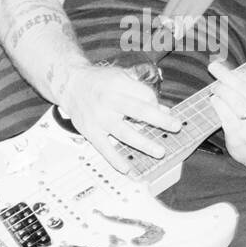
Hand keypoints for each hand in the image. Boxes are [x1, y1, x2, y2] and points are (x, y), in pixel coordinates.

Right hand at [58, 64, 181, 174]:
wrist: (70, 84)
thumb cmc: (100, 82)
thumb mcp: (121, 78)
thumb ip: (142, 93)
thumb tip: (164, 111)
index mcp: (118, 84)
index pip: (145, 96)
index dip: (157, 106)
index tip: (163, 113)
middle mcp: (109, 101)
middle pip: (138, 111)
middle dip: (159, 120)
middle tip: (176, 127)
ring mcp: (99, 117)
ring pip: (124, 133)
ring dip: (143, 143)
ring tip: (159, 152)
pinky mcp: (90, 131)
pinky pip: (104, 148)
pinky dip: (115, 159)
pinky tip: (127, 168)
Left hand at [207, 61, 245, 171]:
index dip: (243, 74)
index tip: (234, 71)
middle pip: (243, 89)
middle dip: (227, 75)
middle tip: (214, 67)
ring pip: (232, 99)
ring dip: (220, 88)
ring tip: (215, 86)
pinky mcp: (236, 136)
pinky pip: (223, 113)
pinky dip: (217, 103)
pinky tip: (215, 100)